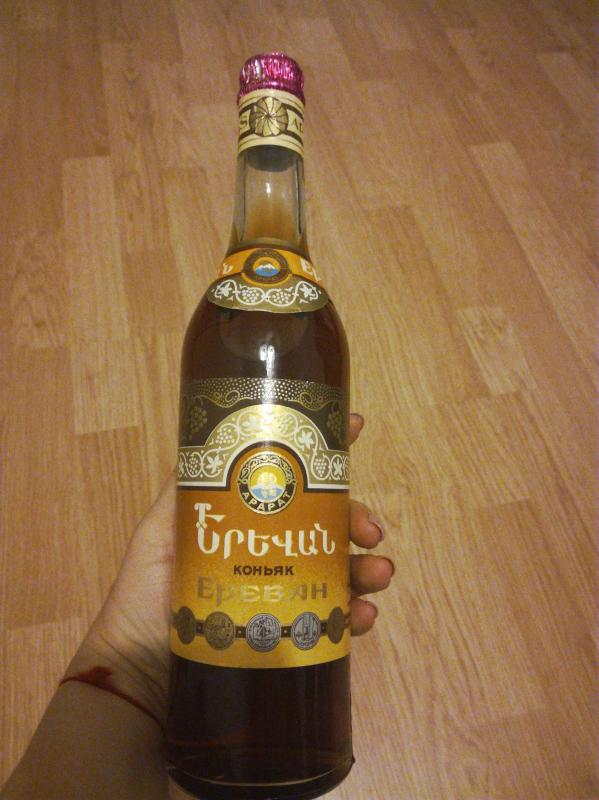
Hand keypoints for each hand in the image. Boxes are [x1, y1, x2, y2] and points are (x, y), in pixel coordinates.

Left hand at [76, 413, 393, 720]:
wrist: (138, 674)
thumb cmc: (146, 596)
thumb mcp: (161, 532)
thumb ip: (185, 490)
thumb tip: (210, 438)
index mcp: (248, 522)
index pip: (291, 481)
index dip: (324, 455)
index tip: (356, 426)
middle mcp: (271, 553)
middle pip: (327, 526)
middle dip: (357, 519)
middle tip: (370, 530)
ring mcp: (284, 594)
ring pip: (340, 571)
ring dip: (368, 567)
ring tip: (380, 573)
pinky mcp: (289, 636)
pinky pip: (332, 622)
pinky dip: (355, 616)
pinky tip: (362, 614)